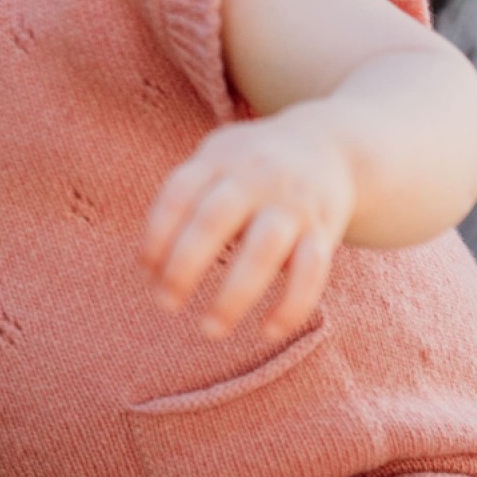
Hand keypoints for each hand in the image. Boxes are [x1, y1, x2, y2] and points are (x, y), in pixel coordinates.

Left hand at [142, 109, 355, 340]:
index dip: (157, 236)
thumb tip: (151, 268)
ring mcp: (292, 205)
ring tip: (210, 330)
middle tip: (165, 305)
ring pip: (263, 250)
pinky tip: (267, 331)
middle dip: (184, 267)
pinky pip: (312, 272)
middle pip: (214, 221)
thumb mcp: (218, 158)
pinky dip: (291, 306)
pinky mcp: (324, 230)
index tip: (146, 274)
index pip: (178, 195)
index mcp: (220, 160)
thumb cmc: (253, 164)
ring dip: (234, 295)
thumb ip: (186, 199)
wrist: (330, 145)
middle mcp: (255, 178)